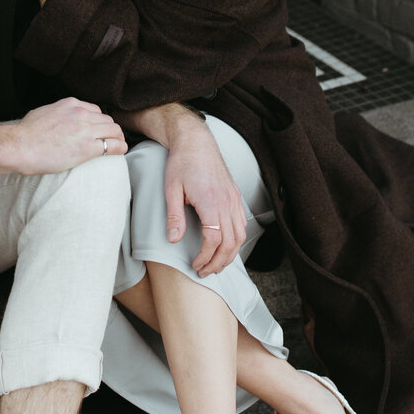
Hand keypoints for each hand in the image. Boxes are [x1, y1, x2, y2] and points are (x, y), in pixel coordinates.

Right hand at [0, 99, 127, 177]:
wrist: (19, 146)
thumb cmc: (25, 133)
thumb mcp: (43, 112)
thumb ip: (57, 114)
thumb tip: (58, 120)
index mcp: (71, 104)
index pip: (95, 110)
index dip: (99, 121)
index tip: (99, 129)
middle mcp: (81, 113)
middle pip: (107, 119)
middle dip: (110, 129)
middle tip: (111, 139)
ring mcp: (85, 129)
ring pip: (114, 130)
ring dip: (117, 137)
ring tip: (118, 145)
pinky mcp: (87, 147)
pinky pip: (113, 145)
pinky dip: (120, 147)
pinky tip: (121, 151)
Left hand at [163, 118, 249, 277]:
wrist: (196, 141)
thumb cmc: (181, 163)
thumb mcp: (171, 189)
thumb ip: (174, 215)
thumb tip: (173, 240)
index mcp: (211, 201)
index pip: (213, 239)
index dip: (205, 257)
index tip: (195, 265)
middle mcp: (227, 202)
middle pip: (230, 243)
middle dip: (218, 262)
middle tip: (205, 272)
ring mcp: (234, 199)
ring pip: (240, 235)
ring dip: (230, 254)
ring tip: (216, 265)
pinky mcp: (236, 196)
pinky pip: (242, 224)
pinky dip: (236, 240)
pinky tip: (226, 247)